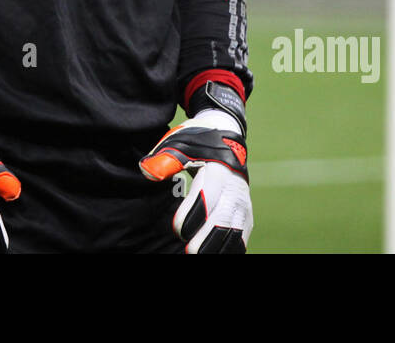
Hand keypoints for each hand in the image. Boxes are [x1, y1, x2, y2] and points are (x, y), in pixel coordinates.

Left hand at [139, 108, 251, 252]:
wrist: (227, 138)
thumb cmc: (197, 143)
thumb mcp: (180, 143)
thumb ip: (164, 159)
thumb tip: (148, 172)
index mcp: (217, 171)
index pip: (206, 196)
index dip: (192, 215)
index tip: (177, 228)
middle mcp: (234, 190)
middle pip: (223, 220)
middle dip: (206, 240)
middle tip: (189, 252)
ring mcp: (242, 204)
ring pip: (235, 233)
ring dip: (218, 248)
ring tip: (199, 255)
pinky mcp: (246, 216)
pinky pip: (240, 239)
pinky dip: (229, 251)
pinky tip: (213, 254)